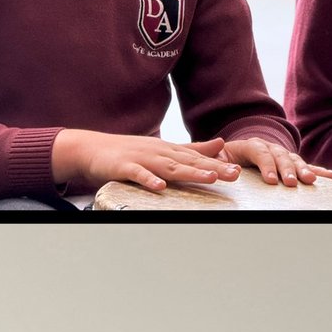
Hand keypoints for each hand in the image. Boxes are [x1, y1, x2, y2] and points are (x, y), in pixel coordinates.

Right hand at [54, 130, 240, 191]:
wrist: (92, 148)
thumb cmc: (129, 151)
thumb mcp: (164, 149)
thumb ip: (193, 148)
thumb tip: (221, 144)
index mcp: (169, 150)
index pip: (197, 157)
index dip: (218, 164)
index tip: (239, 170)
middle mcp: (159, 153)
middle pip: (188, 162)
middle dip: (211, 168)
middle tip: (233, 175)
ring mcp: (141, 159)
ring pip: (168, 167)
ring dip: (189, 172)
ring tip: (209, 178)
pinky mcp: (123, 167)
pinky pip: (137, 174)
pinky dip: (148, 180)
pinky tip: (160, 187)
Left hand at [219, 139, 331, 186]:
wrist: (233, 152)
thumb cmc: (222, 159)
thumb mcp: (215, 158)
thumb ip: (218, 161)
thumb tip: (231, 170)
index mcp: (250, 145)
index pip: (260, 152)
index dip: (266, 165)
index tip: (271, 180)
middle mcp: (270, 148)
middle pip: (280, 156)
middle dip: (287, 169)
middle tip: (291, 183)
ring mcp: (282, 155)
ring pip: (295, 161)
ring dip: (304, 170)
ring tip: (311, 181)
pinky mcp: (292, 164)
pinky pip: (309, 166)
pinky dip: (323, 171)